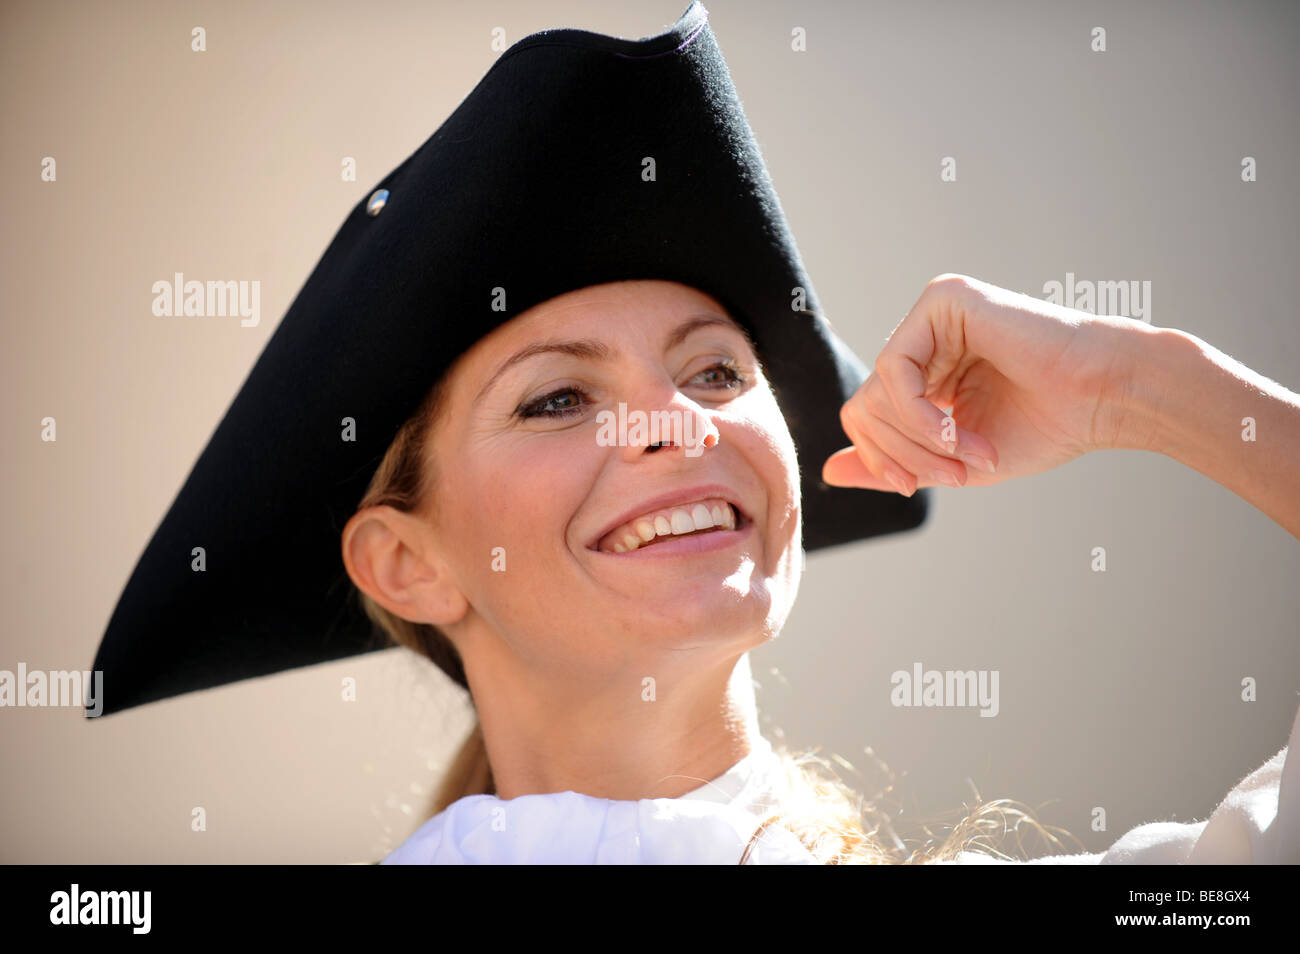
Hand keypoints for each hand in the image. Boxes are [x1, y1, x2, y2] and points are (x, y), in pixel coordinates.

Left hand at [823, 274, 1146, 493]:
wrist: (1101, 399)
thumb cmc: (1043, 427)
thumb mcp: (950, 459)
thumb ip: (891, 463)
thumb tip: (828, 471)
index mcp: (926, 370)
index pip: (865, 416)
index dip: (879, 459)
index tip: (911, 488)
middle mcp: (924, 338)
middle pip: (863, 407)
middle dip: (902, 454)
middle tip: (955, 475)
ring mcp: (932, 314)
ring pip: (874, 392)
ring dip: (917, 440)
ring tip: (968, 455)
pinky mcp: (943, 300)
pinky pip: (894, 368)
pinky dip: (917, 413)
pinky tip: (954, 429)